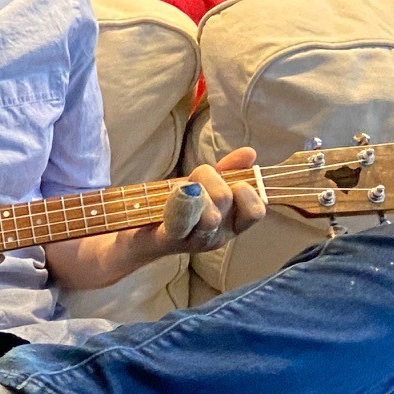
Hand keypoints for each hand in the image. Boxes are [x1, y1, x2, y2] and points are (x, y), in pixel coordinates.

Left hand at [149, 147, 268, 255]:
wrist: (138, 235)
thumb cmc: (176, 207)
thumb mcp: (205, 186)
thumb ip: (228, 170)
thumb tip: (250, 153)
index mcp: (231, 226)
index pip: (255, 211)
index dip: (247, 189)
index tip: (230, 182)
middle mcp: (216, 237)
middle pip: (226, 201)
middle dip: (211, 179)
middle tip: (193, 181)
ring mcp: (192, 241)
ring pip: (209, 215)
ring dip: (195, 189)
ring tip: (182, 188)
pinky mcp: (167, 239)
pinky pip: (180, 222)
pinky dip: (182, 203)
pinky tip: (179, 190)